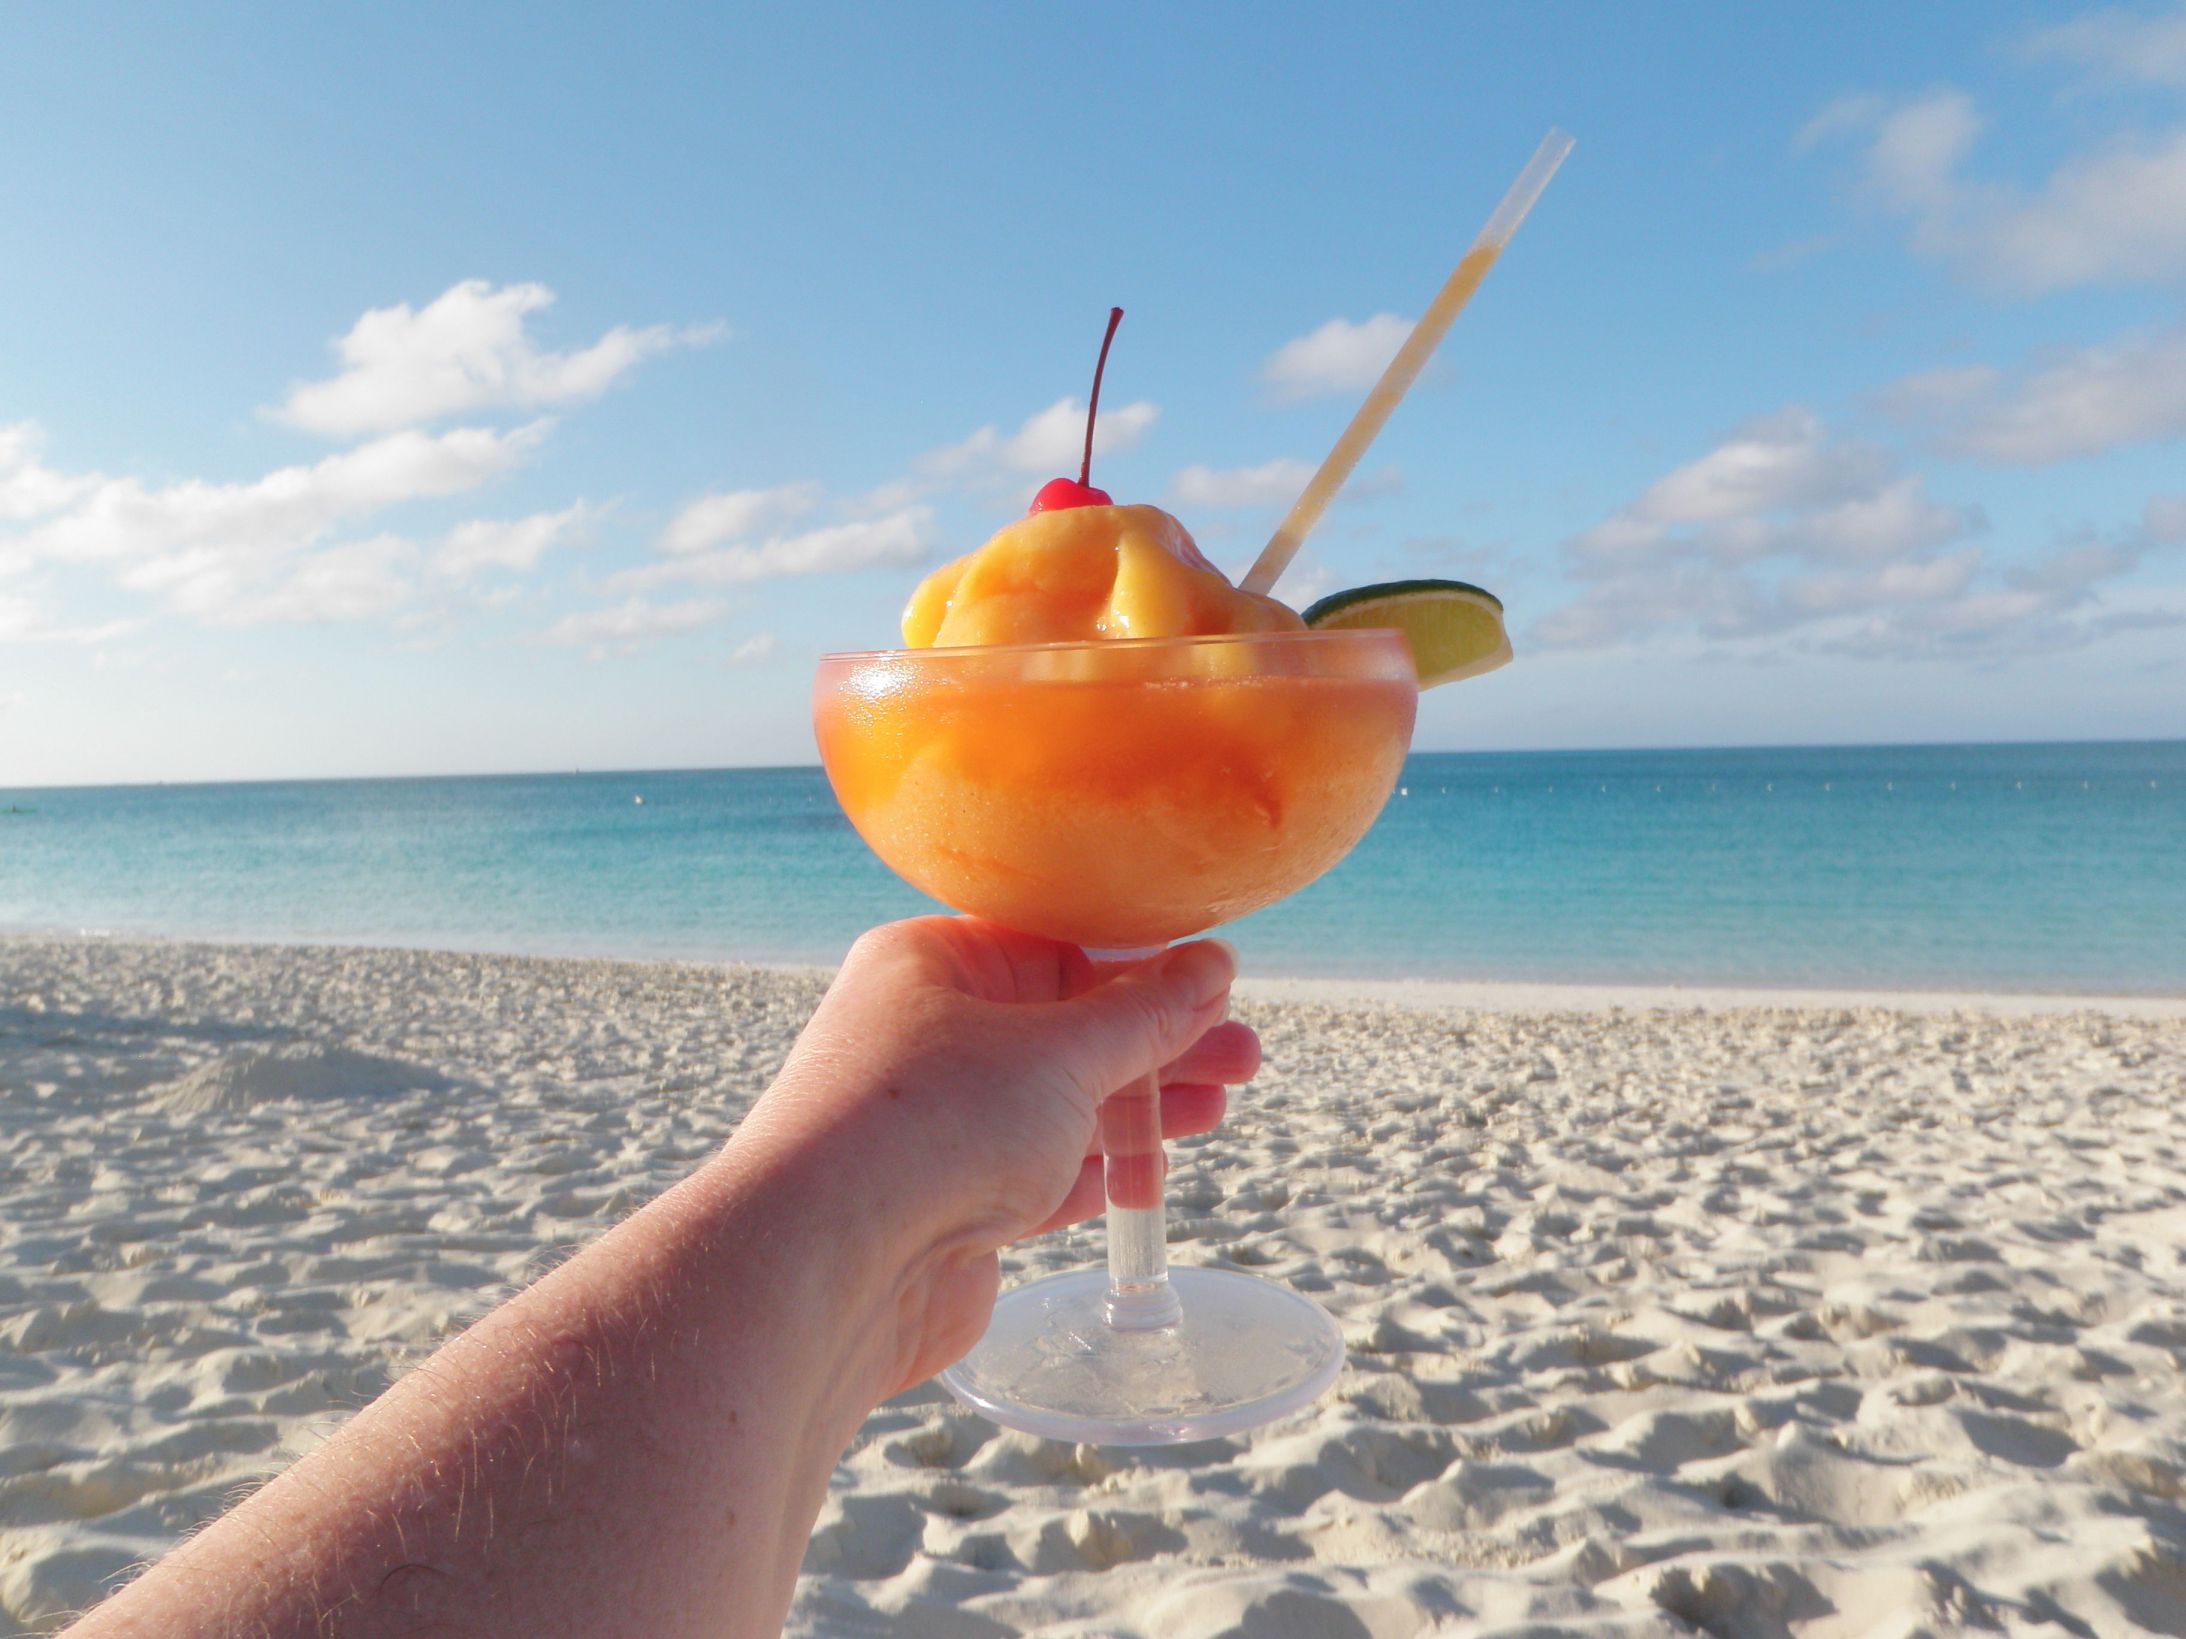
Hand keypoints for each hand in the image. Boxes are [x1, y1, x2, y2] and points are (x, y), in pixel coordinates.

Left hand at [738, 917, 1250, 1396]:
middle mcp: (923, 1034)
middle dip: (1157, 1046)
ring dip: (1138, 1109)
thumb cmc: (933, 1124)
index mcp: (931, 963)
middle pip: (1064, 1027)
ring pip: (1056, 1104)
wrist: (827, 1267)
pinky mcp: (946, 1202)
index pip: (1051, 944)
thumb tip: (1212, 965)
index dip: (1140, 966)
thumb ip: (1145, 1014)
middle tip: (1242, 1060)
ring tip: (1217, 1111)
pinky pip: (1035, 1173)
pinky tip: (1148, 1175)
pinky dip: (1093, 1173)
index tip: (1216, 985)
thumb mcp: (1062, 1052)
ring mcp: (932, 1122)